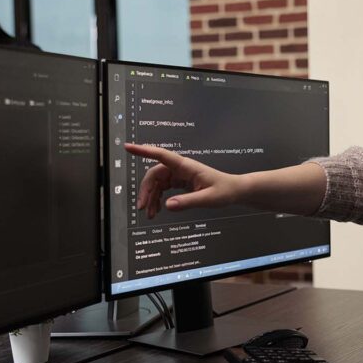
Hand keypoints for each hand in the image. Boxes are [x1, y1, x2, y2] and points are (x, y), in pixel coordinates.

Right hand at [124, 143, 243, 217]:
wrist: (234, 191)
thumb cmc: (224, 191)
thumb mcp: (208, 199)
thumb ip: (189, 202)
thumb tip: (168, 205)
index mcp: (186, 166)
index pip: (161, 155)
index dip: (143, 151)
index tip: (128, 147)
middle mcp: (180, 168)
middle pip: (154, 175)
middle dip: (146, 190)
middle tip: (142, 208)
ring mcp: (179, 175)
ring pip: (157, 183)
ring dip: (151, 197)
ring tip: (150, 214)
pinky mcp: (180, 182)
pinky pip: (163, 188)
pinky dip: (158, 199)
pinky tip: (158, 209)